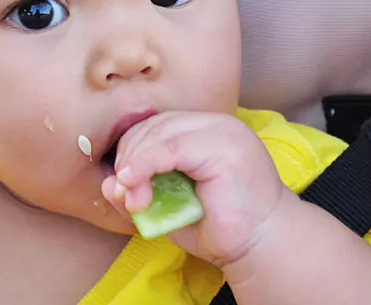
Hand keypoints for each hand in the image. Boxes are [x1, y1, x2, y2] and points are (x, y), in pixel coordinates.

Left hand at [101, 111, 285, 266]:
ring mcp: (223, 132)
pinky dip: (145, 165)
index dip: (132, 150)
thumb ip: (140, 191)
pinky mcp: (223, 147)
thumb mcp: (170, 207)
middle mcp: (218, 124)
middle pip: (156, 125)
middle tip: (124, 192)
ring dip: (135, 164)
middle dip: (130, 157)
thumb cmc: (221, 228)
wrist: (262, 246)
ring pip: (160, 132)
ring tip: (133, 197)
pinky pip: (170, 146)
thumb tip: (108, 183)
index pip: (158, 126)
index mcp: (208, 131)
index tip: (122, 183)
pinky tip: (136, 186)